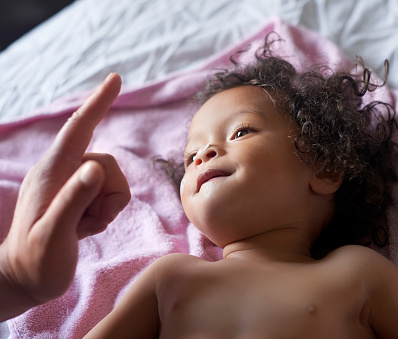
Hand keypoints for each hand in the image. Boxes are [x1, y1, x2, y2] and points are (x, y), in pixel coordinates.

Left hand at [0, 73, 129, 320]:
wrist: (26, 280)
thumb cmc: (35, 261)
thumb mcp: (53, 234)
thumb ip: (74, 199)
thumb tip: (97, 167)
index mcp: (52, 172)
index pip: (78, 128)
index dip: (98, 103)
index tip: (115, 79)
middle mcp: (62, 171)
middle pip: (108, 164)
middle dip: (109, 196)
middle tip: (87, 223)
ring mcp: (71, 184)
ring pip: (113, 181)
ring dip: (106, 208)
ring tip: (83, 227)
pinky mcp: (78, 196)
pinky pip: (111, 194)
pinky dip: (106, 213)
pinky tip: (85, 228)